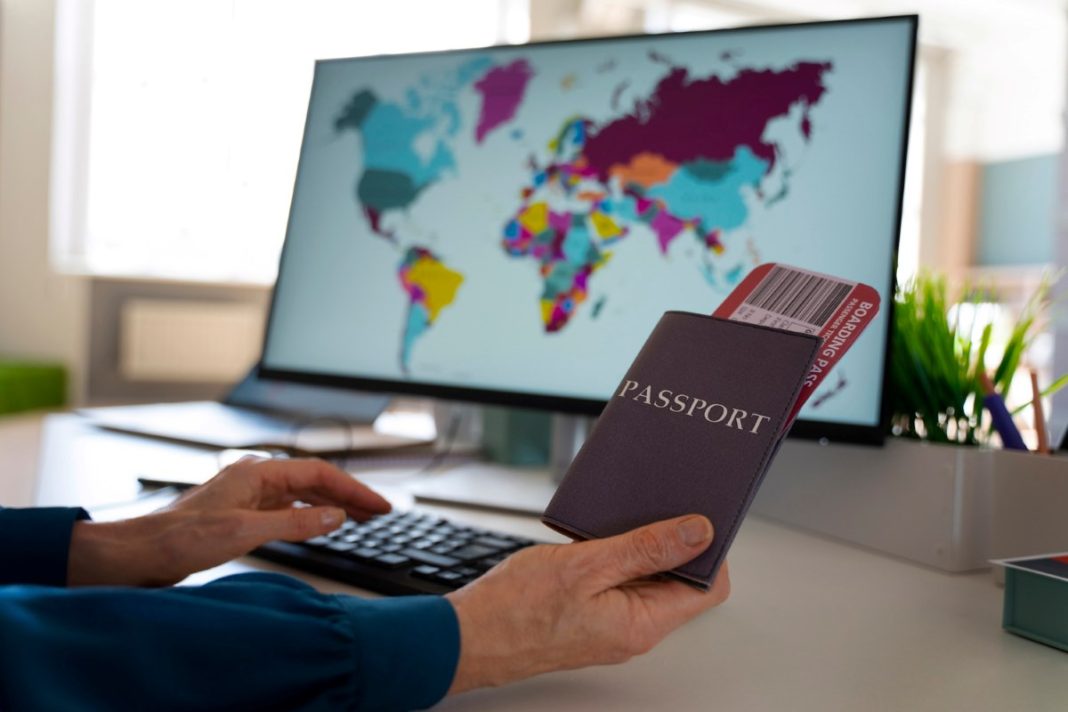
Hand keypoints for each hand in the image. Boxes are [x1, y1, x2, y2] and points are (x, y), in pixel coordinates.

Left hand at [67, 457, 389, 586]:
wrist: (141, 552)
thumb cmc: (181, 538)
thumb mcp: (246, 531)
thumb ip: (295, 522)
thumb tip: (335, 516)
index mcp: (258, 472)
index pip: (320, 474)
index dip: (353, 490)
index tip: (379, 505)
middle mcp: (255, 479)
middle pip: (314, 481)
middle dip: (349, 496)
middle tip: (379, 511)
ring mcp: (248, 496)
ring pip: (302, 494)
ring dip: (332, 505)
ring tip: (359, 518)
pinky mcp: (241, 514)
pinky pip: (287, 508)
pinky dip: (310, 515)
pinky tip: (319, 524)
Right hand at [446, 515, 728, 692]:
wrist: (467, 636)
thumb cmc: (515, 610)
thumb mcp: (586, 565)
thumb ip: (645, 548)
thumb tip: (697, 533)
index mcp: (642, 623)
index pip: (707, 588)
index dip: (708, 549)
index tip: (694, 515)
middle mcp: (632, 628)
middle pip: (678, 580)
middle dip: (671, 540)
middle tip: (653, 505)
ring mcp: (611, 623)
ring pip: (646, 577)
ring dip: (639, 544)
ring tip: (617, 518)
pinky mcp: (591, 614)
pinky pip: (618, 580)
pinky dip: (615, 554)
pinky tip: (595, 536)